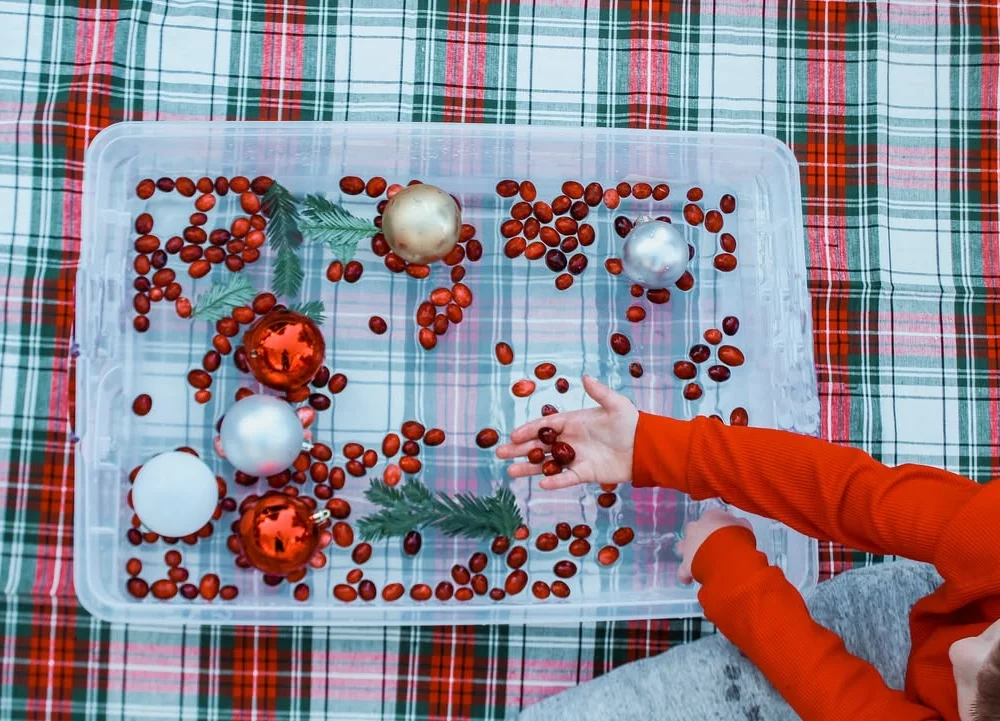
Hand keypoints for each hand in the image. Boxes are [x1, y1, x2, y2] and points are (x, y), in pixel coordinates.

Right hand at [495, 375, 638, 489]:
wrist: (645, 447)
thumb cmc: (630, 423)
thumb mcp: (616, 404)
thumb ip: (599, 392)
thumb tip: (585, 376)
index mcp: (573, 422)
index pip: (545, 426)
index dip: (528, 430)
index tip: (512, 435)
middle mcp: (570, 440)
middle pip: (540, 445)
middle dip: (520, 449)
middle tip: (500, 453)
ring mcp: (576, 457)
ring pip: (547, 464)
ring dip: (530, 467)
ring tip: (510, 471)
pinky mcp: (585, 473)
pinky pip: (566, 478)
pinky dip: (555, 481)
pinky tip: (541, 485)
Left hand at [676, 508, 753, 584]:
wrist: (727, 554)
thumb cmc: (738, 538)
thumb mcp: (744, 527)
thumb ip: (739, 525)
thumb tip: (739, 525)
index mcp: (711, 517)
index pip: (712, 517)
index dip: (718, 526)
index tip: (725, 533)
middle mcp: (696, 528)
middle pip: (694, 530)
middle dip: (699, 537)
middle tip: (711, 547)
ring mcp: (688, 546)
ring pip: (682, 547)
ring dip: (689, 552)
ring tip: (697, 561)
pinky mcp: (686, 564)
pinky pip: (682, 571)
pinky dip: (685, 575)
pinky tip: (690, 580)